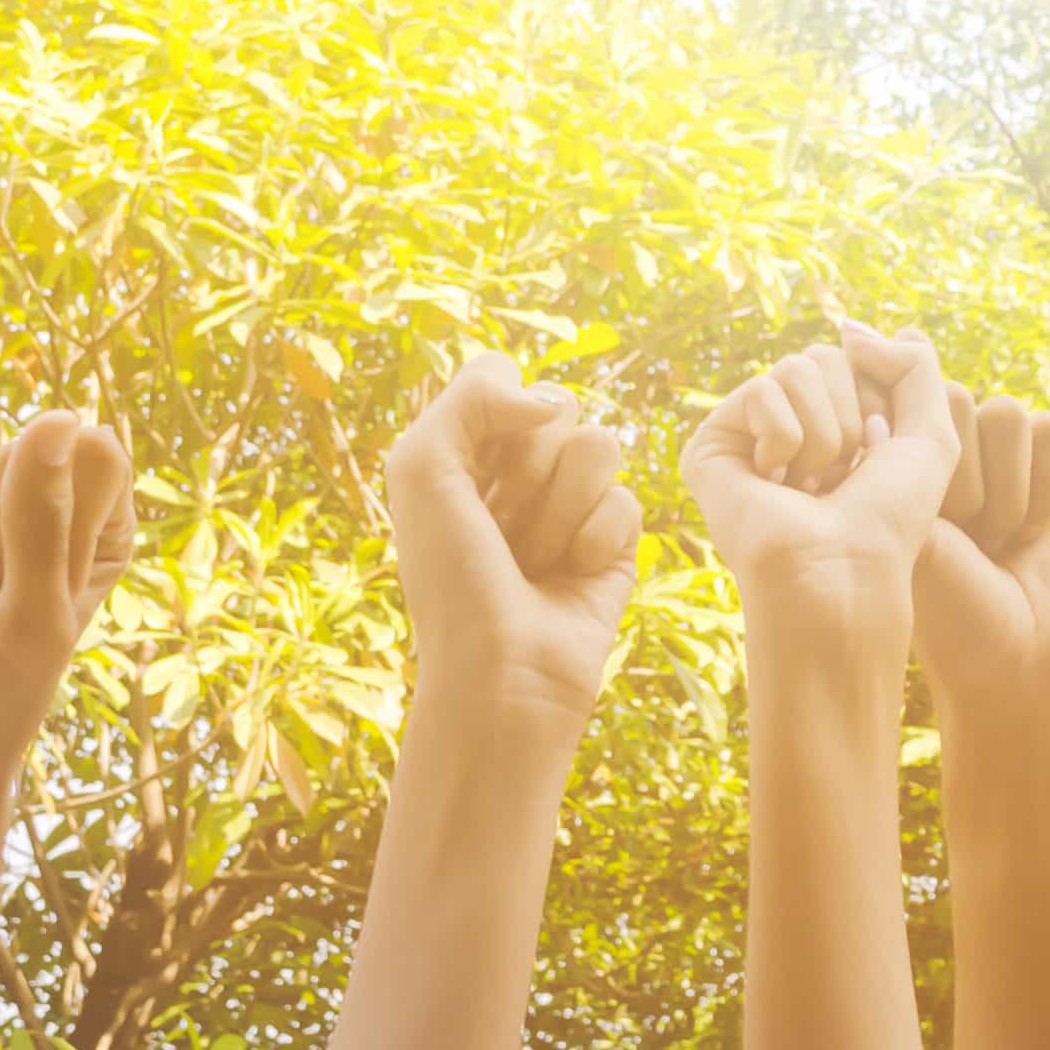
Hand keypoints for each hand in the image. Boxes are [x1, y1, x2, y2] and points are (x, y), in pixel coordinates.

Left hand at [383, 352, 643, 729]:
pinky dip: (594, 542)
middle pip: (559, 405)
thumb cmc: (450, 578)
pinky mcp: (616, 544)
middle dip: (529, 467)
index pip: (505, 375)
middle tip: (500, 528)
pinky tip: (571, 579)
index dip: (495, 415)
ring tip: (535, 559)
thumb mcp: (422, 466)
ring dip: (561, 507)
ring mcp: (570, 507)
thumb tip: (550, 402)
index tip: (469, 475)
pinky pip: (627, 500)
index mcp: (466, 452)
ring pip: (601, 445)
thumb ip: (473, 395)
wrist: (500, 674)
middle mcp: (518, 475)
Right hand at [683, 324, 960, 656]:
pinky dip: (784, 436)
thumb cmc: (889, 519)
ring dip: (823, 431)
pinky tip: (774, 482)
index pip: (857, 357)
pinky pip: (760, 389)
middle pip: (825, 355)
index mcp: (837, 422)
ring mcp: (750, 434)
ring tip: (811, 482)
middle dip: (852, 412)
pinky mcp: (712, 445)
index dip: (881, 400)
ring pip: (795, 367)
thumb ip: (912, 362)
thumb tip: (845, 325)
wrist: (841, 573)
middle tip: (842, 473)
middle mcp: (792, 425)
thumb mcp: (930, 431)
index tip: (878, 455)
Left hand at [915, 386, 1049, 736]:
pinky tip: (1035, 535)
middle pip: (958, 400)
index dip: (918, 454)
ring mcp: (1000, 461)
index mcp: (894, 461)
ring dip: (1007, 491)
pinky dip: (1048, 488)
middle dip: (965, 482)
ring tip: (998, 545)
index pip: (907, 399)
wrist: (1019, 668)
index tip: (921, 520)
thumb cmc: (948, 613)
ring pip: (1009, 414)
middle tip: (965, 544)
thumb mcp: (907, 518)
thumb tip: (856, 328)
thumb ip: (892, 426)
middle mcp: (945, 452)